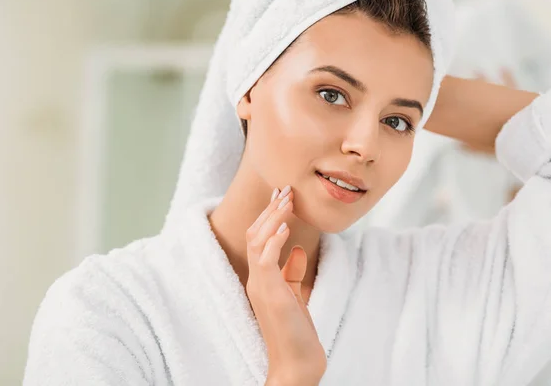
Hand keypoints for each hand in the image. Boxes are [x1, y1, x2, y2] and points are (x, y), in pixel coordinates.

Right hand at [245, 186, 326, 385]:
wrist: (297, 363)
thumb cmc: (296, 331)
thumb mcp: (294, 295)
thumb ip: (293, 271)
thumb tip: (298, 249)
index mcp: (260, 278)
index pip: (259, 239)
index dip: (269, 216)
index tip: (282, 197)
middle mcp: (256, 279)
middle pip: (255, 234)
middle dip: (271, 210)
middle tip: (285, 190)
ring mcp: (260, 285)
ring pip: (258, 241)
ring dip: (273, 218)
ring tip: (287, 200)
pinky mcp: (270, 293)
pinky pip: (266, 259)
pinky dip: (274, 240)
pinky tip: (287, 227)